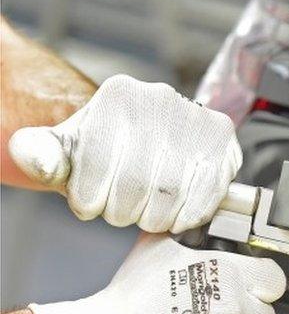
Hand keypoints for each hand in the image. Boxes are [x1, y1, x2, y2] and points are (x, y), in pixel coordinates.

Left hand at [8, 75, 241, 232]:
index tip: (90, 202)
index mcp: (119, 96)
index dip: (89, 199)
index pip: (96, 168)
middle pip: (136, 184)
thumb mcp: (61, 147)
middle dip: (122, 210)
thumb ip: (39, 153)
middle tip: (120, 209)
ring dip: (154, 216)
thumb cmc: (102, 146)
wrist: (142, 134)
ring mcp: (197, 119)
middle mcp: (162, 99)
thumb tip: (39, 160)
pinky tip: (175, 214)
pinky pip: (207, 193)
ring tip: (145, 209)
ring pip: (171, 194)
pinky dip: (189, 215)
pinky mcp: (224, 140)